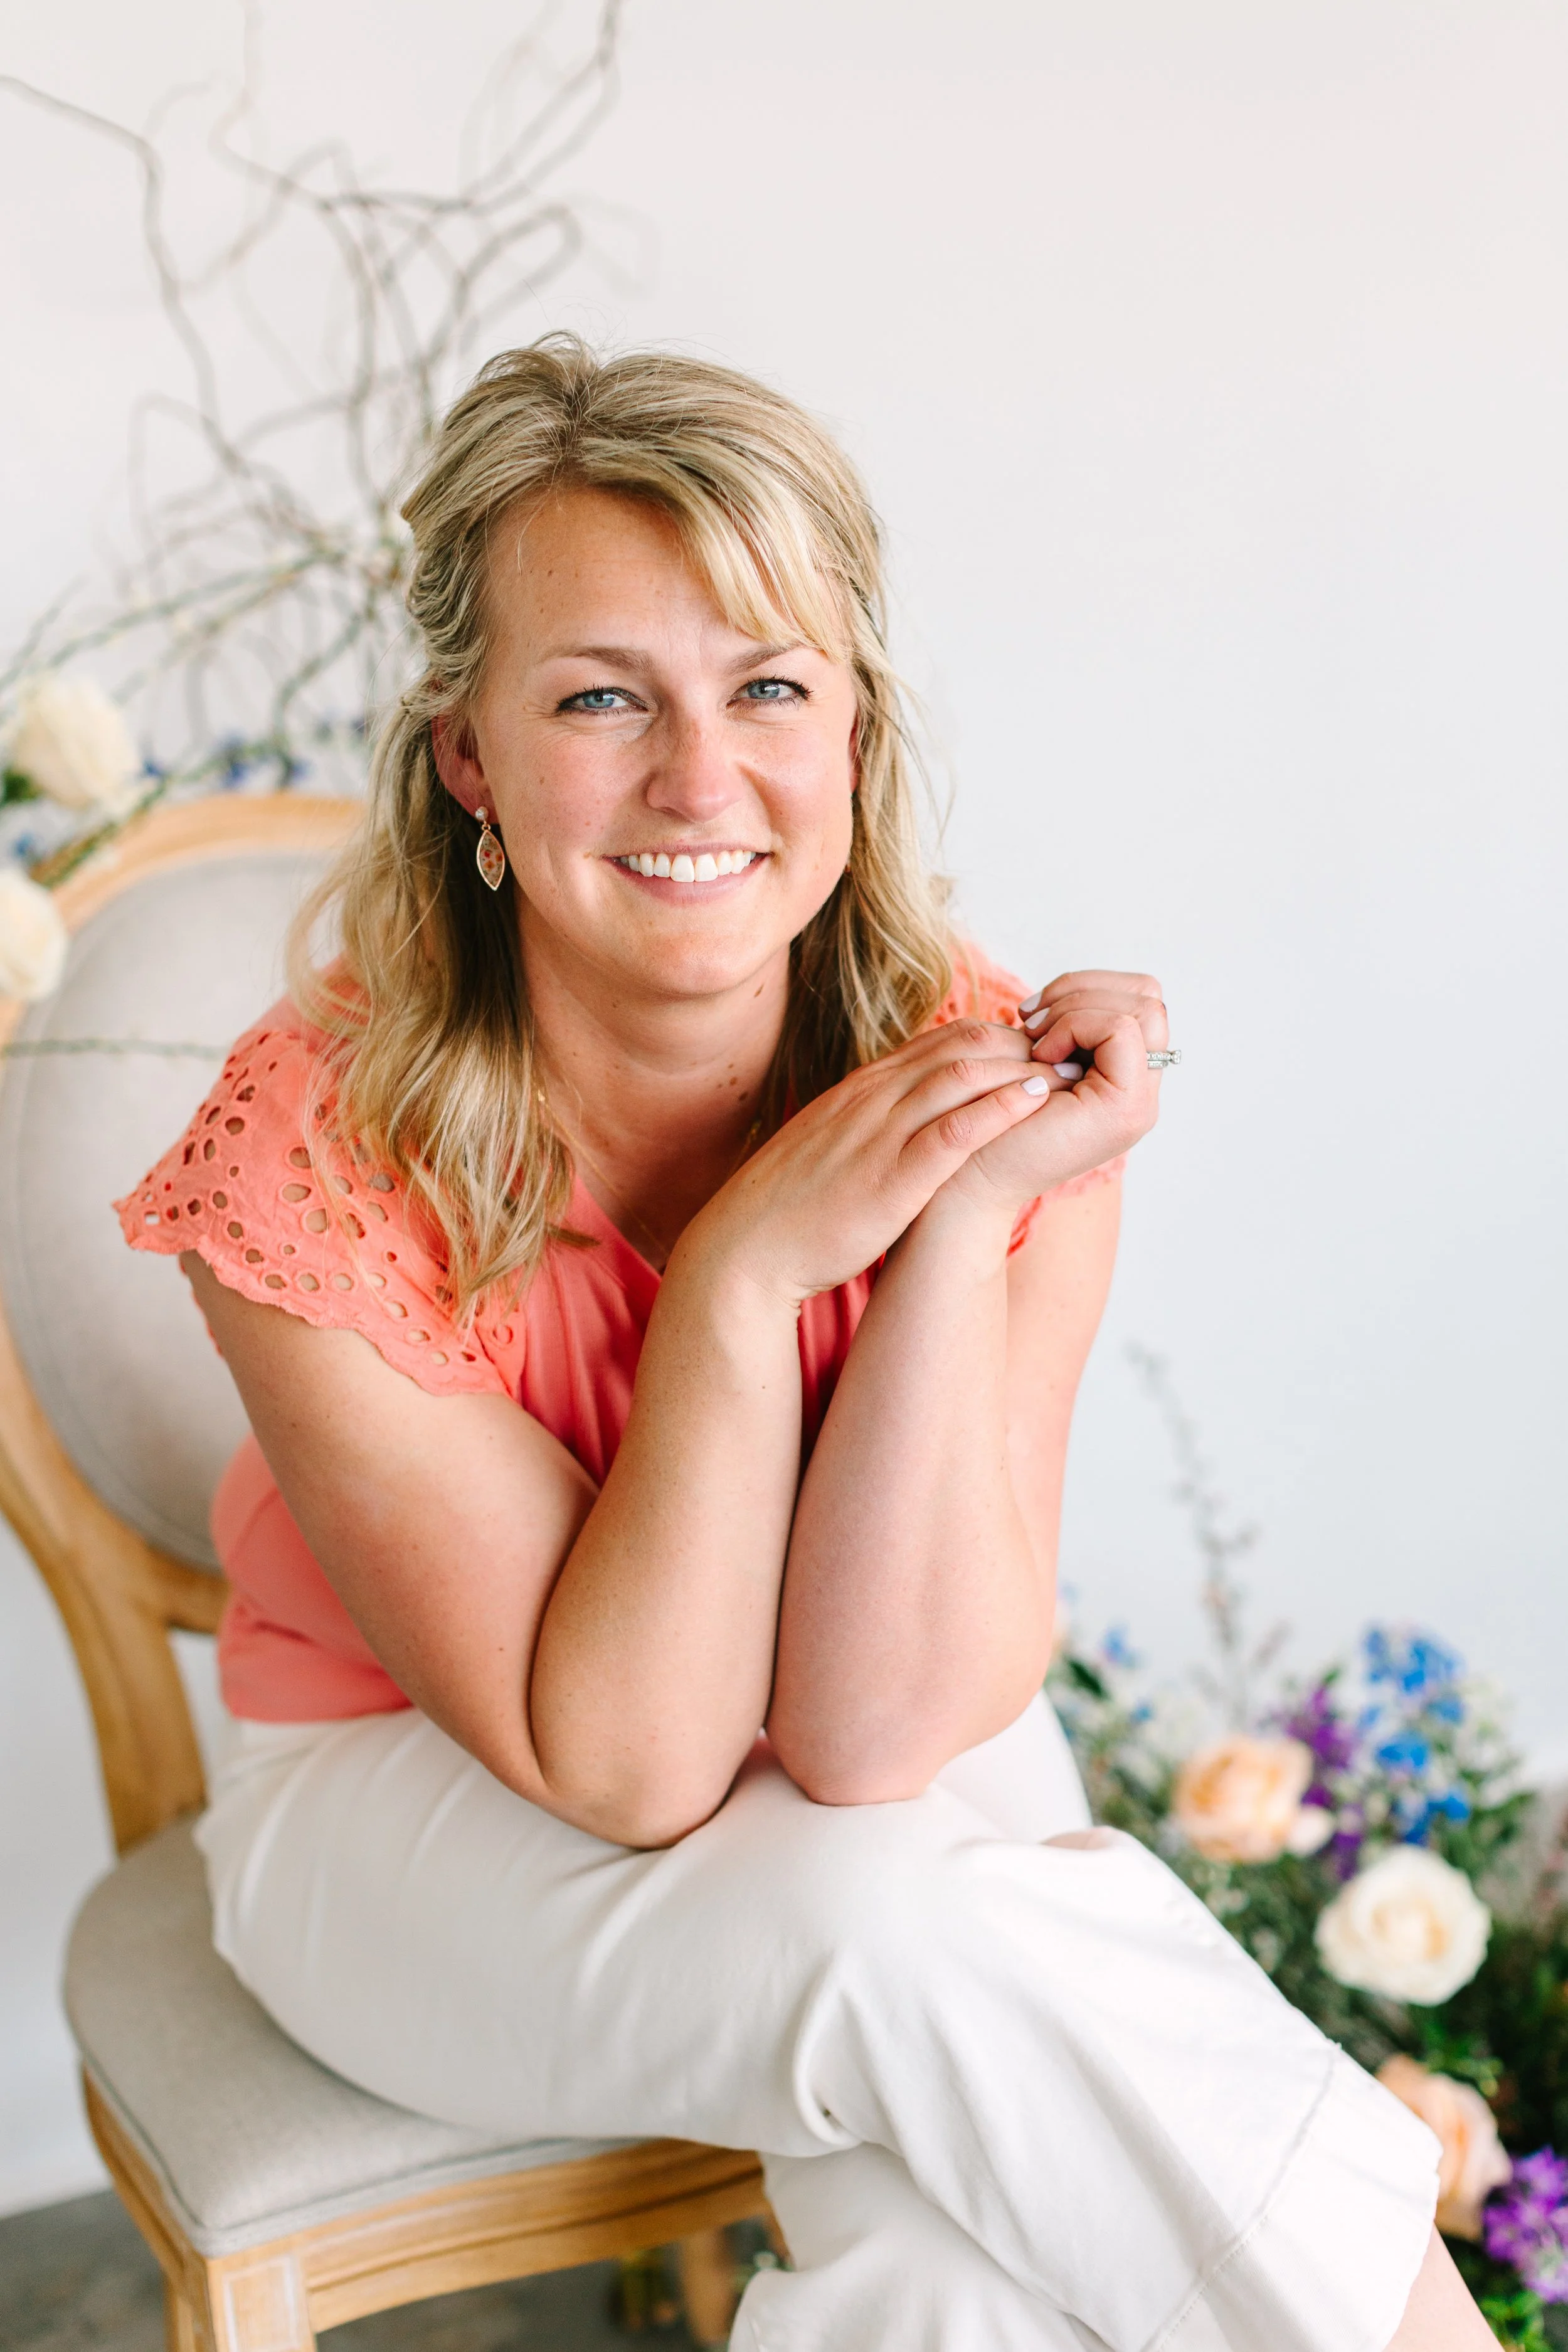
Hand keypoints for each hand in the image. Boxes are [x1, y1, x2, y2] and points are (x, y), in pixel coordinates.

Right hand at [685, 1020, 1052, 1305]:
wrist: (745, 1250)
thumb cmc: (791, 1210)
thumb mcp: (836, 1151)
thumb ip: (873, 1129)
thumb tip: (916, 1127)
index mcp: (861, 1091)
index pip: (941, 1041)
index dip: (997, 1038)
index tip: (1037, 1052)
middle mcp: (873, 1099)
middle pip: (962, 1046)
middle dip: (1022, 1044)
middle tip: (1069, 1054)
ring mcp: (879, 1134)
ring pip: (962, 1076)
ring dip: (1022, 1068)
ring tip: (1068, 1071)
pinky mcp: (889, 1178)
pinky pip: (952, 1130)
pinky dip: (999, 1110)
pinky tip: (1036, 1104)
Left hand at [940, 969, 1168, 1212]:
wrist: (965, 1179)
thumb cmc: (987, 1121)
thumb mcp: (1035, 1061)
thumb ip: (1067, 1031)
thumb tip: (1075, 991)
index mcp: (1123, 1080)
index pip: (1141, 999)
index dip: (1087, 987)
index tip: (1032, 1013)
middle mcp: (1142, 1093)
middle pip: (1150, 997)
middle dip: (1085, 989)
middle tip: (1032, 1018)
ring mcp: (1140, 1103)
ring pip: (1142, 1008)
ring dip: (1078, 1007)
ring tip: (1033, 1037)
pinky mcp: (1126, 1108)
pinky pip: (1119, 1029)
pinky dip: (1075, 1025)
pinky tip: (1039, 1056)